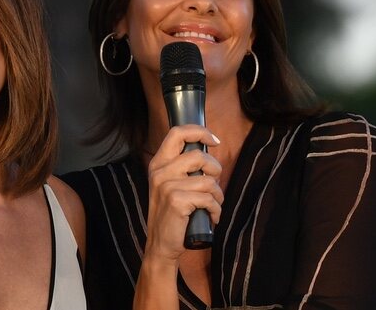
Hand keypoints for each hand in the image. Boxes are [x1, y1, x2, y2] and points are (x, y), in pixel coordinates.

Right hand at [145, 125, 222, 262]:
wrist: (160, 245)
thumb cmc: (171, 214)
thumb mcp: (170, 185)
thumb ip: (182, 168)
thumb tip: (208, 154)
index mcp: (158, 163)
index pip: (177, 133)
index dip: (199, 131)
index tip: (214, 140)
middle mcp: (160, 171)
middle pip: (199, 155)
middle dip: (215, 170)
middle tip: (213, 184)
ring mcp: (167, 186)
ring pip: (208, 180)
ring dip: (217, 196)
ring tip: (213, 205)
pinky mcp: (177, 201)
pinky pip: (209, 198)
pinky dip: (216, 210)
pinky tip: (212, 217)